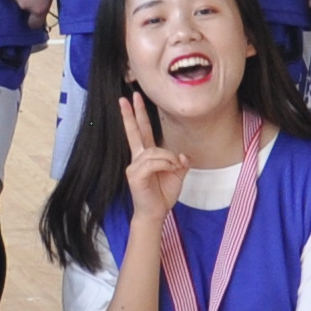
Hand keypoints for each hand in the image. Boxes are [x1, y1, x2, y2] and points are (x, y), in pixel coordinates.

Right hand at [119, 89, 189, 221]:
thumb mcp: (177, 175)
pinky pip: (153, 162)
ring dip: (168, 159)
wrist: (155, 213)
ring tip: (173, 168)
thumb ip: (180, 162)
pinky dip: (165, 165)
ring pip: (154, 150)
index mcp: (146, 156)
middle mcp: (137, 158)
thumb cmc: (162, 195)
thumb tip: (182, 155)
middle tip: (128, 96)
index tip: (131, 99)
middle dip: (132, 113)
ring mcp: (134, 166)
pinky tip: (168, 171)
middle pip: (135, 131)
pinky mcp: (134, 175)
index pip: (141, 131)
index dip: (137, 115)